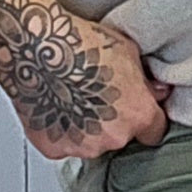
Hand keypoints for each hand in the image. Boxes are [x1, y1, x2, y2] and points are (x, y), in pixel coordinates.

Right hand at [0, 0, 173, 159]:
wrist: (36, 46)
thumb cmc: (78, 42)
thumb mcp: (125, 50)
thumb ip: (143, 79)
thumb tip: (155, 92)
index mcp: (138, 115)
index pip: (154, 132)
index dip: (145, 122)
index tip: (135, 112)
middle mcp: (114, 137)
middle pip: (119, 138)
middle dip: (111, 121)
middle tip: (93, 94)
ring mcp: (84, 147)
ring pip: (90, 144)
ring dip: (84, 128)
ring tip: (69, 96)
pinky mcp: (55, 149)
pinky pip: (61, 145)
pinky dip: (57, 131)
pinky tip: (52, 105)